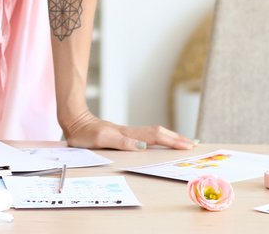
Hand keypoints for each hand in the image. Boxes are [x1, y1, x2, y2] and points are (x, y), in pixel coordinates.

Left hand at [62, 110, 195, 151]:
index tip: (188, 145)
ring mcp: (129, 133)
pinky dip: (160, 138)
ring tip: (185, 142)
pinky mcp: (124, 135)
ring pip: (155, 134)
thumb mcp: (100, 139)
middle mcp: (131, 133)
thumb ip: (121, 142)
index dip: (172, 141)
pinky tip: (162, 142)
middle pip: (160, 133)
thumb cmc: (84, 134)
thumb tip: (143, 146)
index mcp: (128, 134)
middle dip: (177, 138)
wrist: (74, 122)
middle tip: (194, 144)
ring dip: (171, 137)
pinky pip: (147, 136)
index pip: (156, 137)